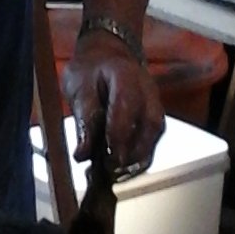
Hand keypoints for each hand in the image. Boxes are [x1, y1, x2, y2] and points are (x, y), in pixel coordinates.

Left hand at [60, 34, 164, 178]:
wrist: (108, 57)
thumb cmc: (91, 71)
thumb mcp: (78, 86)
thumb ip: (83, 118)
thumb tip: (83, 153)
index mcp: (126, 75)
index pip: (126, 105)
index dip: (118, 135)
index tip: (107, 158)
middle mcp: (148, 91)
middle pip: (150, 126)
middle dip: (131, 154)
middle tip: (110, 172)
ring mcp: (156, 105)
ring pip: (154, 138)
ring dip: (136, 161)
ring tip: (113, 175)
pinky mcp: (155, 120)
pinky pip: (152, 142)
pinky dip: (137, 159)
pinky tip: (119, 169)